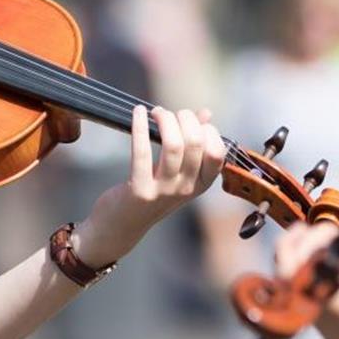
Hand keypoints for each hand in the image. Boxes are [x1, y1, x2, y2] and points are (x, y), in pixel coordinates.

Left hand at [72, 105, 226, 265]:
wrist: (122, 225)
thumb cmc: (151, 191)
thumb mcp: (178, 172)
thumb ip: (194, 143)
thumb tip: (206, 113)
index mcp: (201, 184)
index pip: (217, 151)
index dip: (206, 129)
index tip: (190, 120)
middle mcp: (187, 189)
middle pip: (195, 142)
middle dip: (183, 117)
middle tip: (168, 114)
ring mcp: (164, 191)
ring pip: (173, 144)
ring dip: (164, 119)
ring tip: (155, 113)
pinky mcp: (140, 190)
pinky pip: (142, 151)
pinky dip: (140, 126)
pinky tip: (138, 113)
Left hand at [273, 221, 338, 338]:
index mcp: (321, 303)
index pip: (292, 262)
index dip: (306, 238)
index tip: (333, 230)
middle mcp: (311, 308)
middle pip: (285, 268)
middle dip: (294, 241)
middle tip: (314, 225)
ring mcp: (314, 315)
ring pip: (294, 277)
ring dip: (303, 252)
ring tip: (325, 236)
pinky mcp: (323, 319)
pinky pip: (307, 286)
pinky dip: (313, 267)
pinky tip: (333, 260)